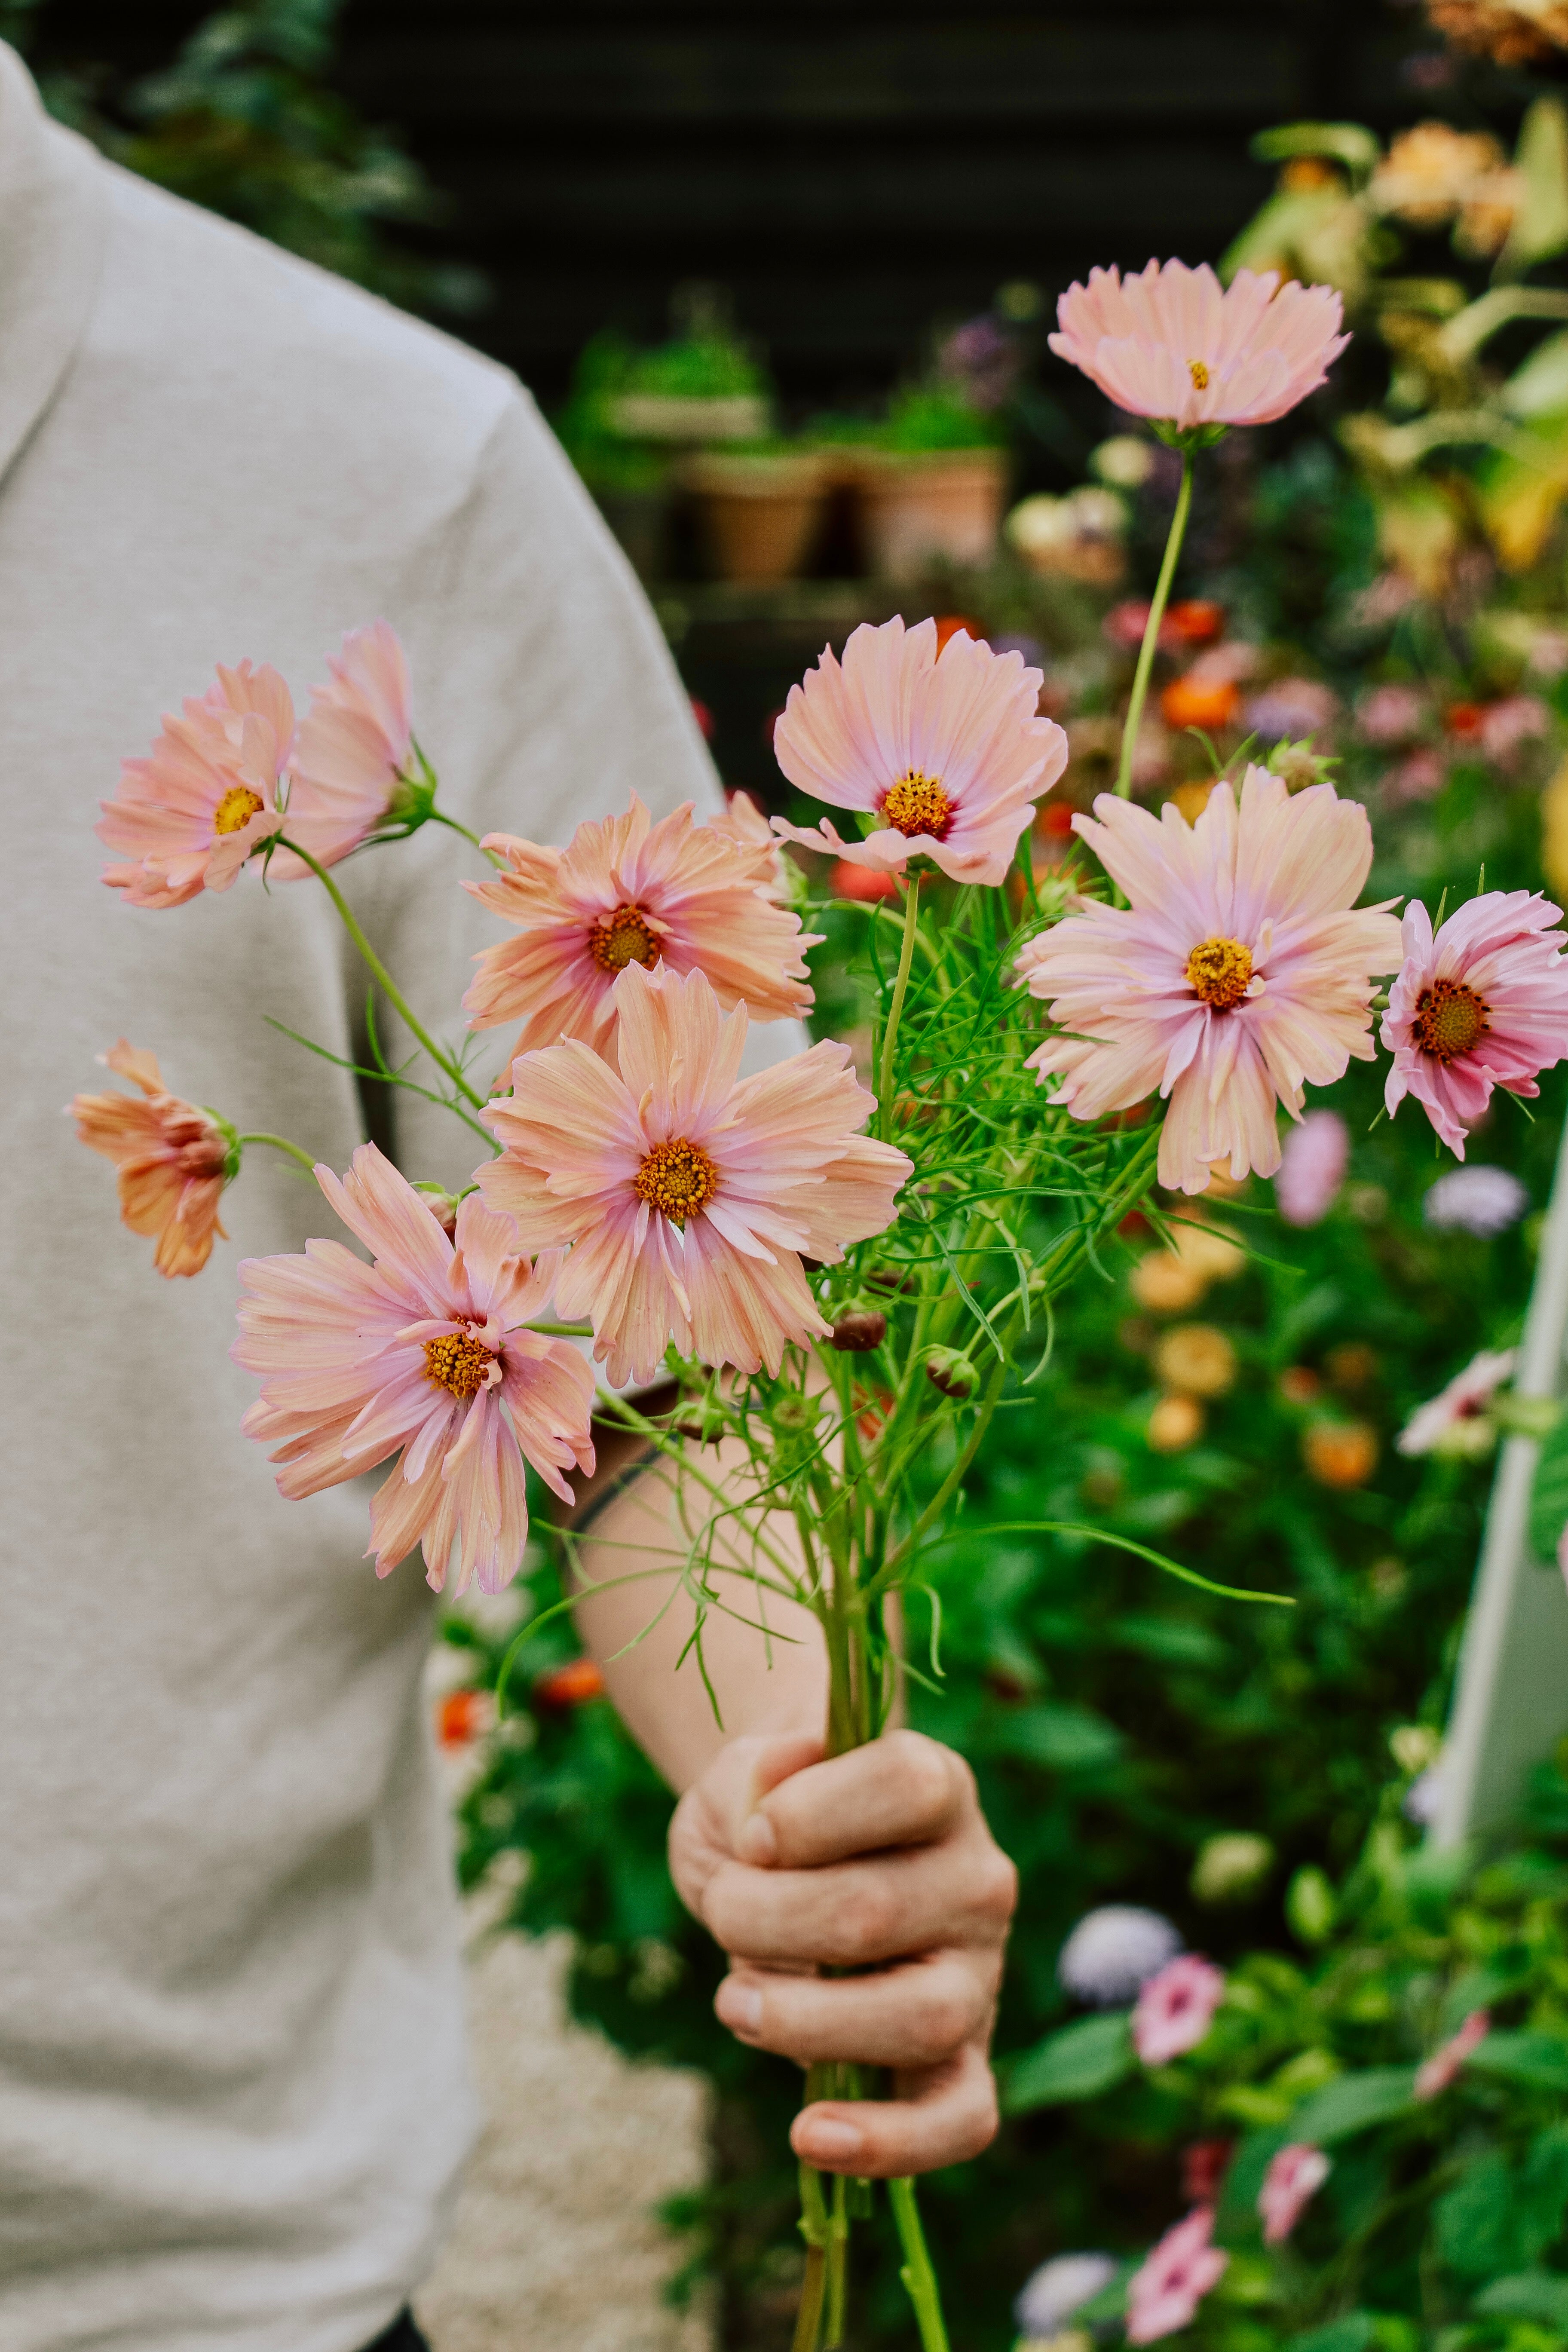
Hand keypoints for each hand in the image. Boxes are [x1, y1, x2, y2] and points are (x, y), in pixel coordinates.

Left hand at [668, 1727, 1016, 2176]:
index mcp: (939, 1785)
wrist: (786, 1875)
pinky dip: (891, 2141)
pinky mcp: (966, 2060)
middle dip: (764, 1921)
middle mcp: (978, 1878)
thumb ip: (755, 1782)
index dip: (810, 1814)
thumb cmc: (769, 1821)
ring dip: (803, 2021)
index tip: (753, 1837)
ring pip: (923, 2017)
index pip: (907, 1784)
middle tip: (722, 1913)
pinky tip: (809, 2135)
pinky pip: (961, 2118)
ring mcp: (978, 1974)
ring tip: (737, 2005)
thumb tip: (762, 1825)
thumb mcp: (745, 1777)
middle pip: (878, 1911)